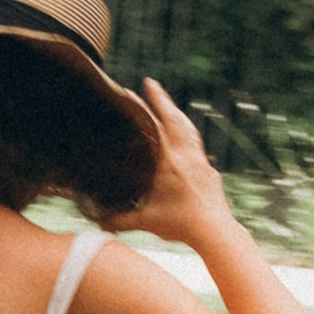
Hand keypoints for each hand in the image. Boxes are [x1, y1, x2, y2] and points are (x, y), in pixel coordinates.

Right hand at [114, 81, 228, 245]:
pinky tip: (185, 136)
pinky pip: (196, 144)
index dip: (141, 107)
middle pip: (173, 118)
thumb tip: (98, 223)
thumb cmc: (181, 225)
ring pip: (188, 129)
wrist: (215, 231)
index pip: (152, 126)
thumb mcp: (146, 222)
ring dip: (176, 113)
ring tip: (168, 104)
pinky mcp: (209, 170)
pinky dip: (188, 134)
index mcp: (168, 161)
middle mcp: (185, 156)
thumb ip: (120, 221)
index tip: (132, 91)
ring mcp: (199, 161)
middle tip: (151, 83)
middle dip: (161, 99)